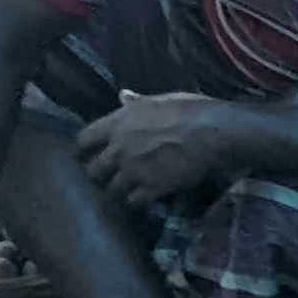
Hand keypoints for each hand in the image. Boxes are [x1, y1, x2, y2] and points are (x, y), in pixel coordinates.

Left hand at [77, 92, 226, 207]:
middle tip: (107, 175)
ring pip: (110, 189)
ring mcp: (134, 170)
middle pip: (92, 170)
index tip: (87, 154)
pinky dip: (136, 201)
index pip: (83, 140)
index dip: (84, 149)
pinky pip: (132, 202)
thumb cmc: (189, 109)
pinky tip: (144, 197)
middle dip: (98, 174)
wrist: (213, 132)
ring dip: (117, 190)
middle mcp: (119, 148)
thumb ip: (136, 103)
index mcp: (118, 123)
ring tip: (125, 189)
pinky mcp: (151, 187)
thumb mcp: (159, 100)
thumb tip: (122, 95)